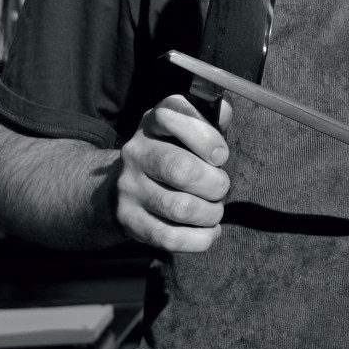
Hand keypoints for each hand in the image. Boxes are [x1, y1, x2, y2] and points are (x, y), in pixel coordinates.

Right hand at [116, 94, 230, 252]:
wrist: (123, 188)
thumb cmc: (172, 155)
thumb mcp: (188, 130)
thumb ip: (210, 119)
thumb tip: (224, 109)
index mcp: (152, 123)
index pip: (172, 116)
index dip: (206, 137)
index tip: (221, 155)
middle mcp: (136, 152)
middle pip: (181, 169)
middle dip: (215, 183)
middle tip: (221, 187)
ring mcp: (129, 188)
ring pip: (180, 208)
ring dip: (211, 213)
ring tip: (214, 210)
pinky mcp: (130, 220)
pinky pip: (171, 237)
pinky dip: (200, 238)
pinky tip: (208, 231)